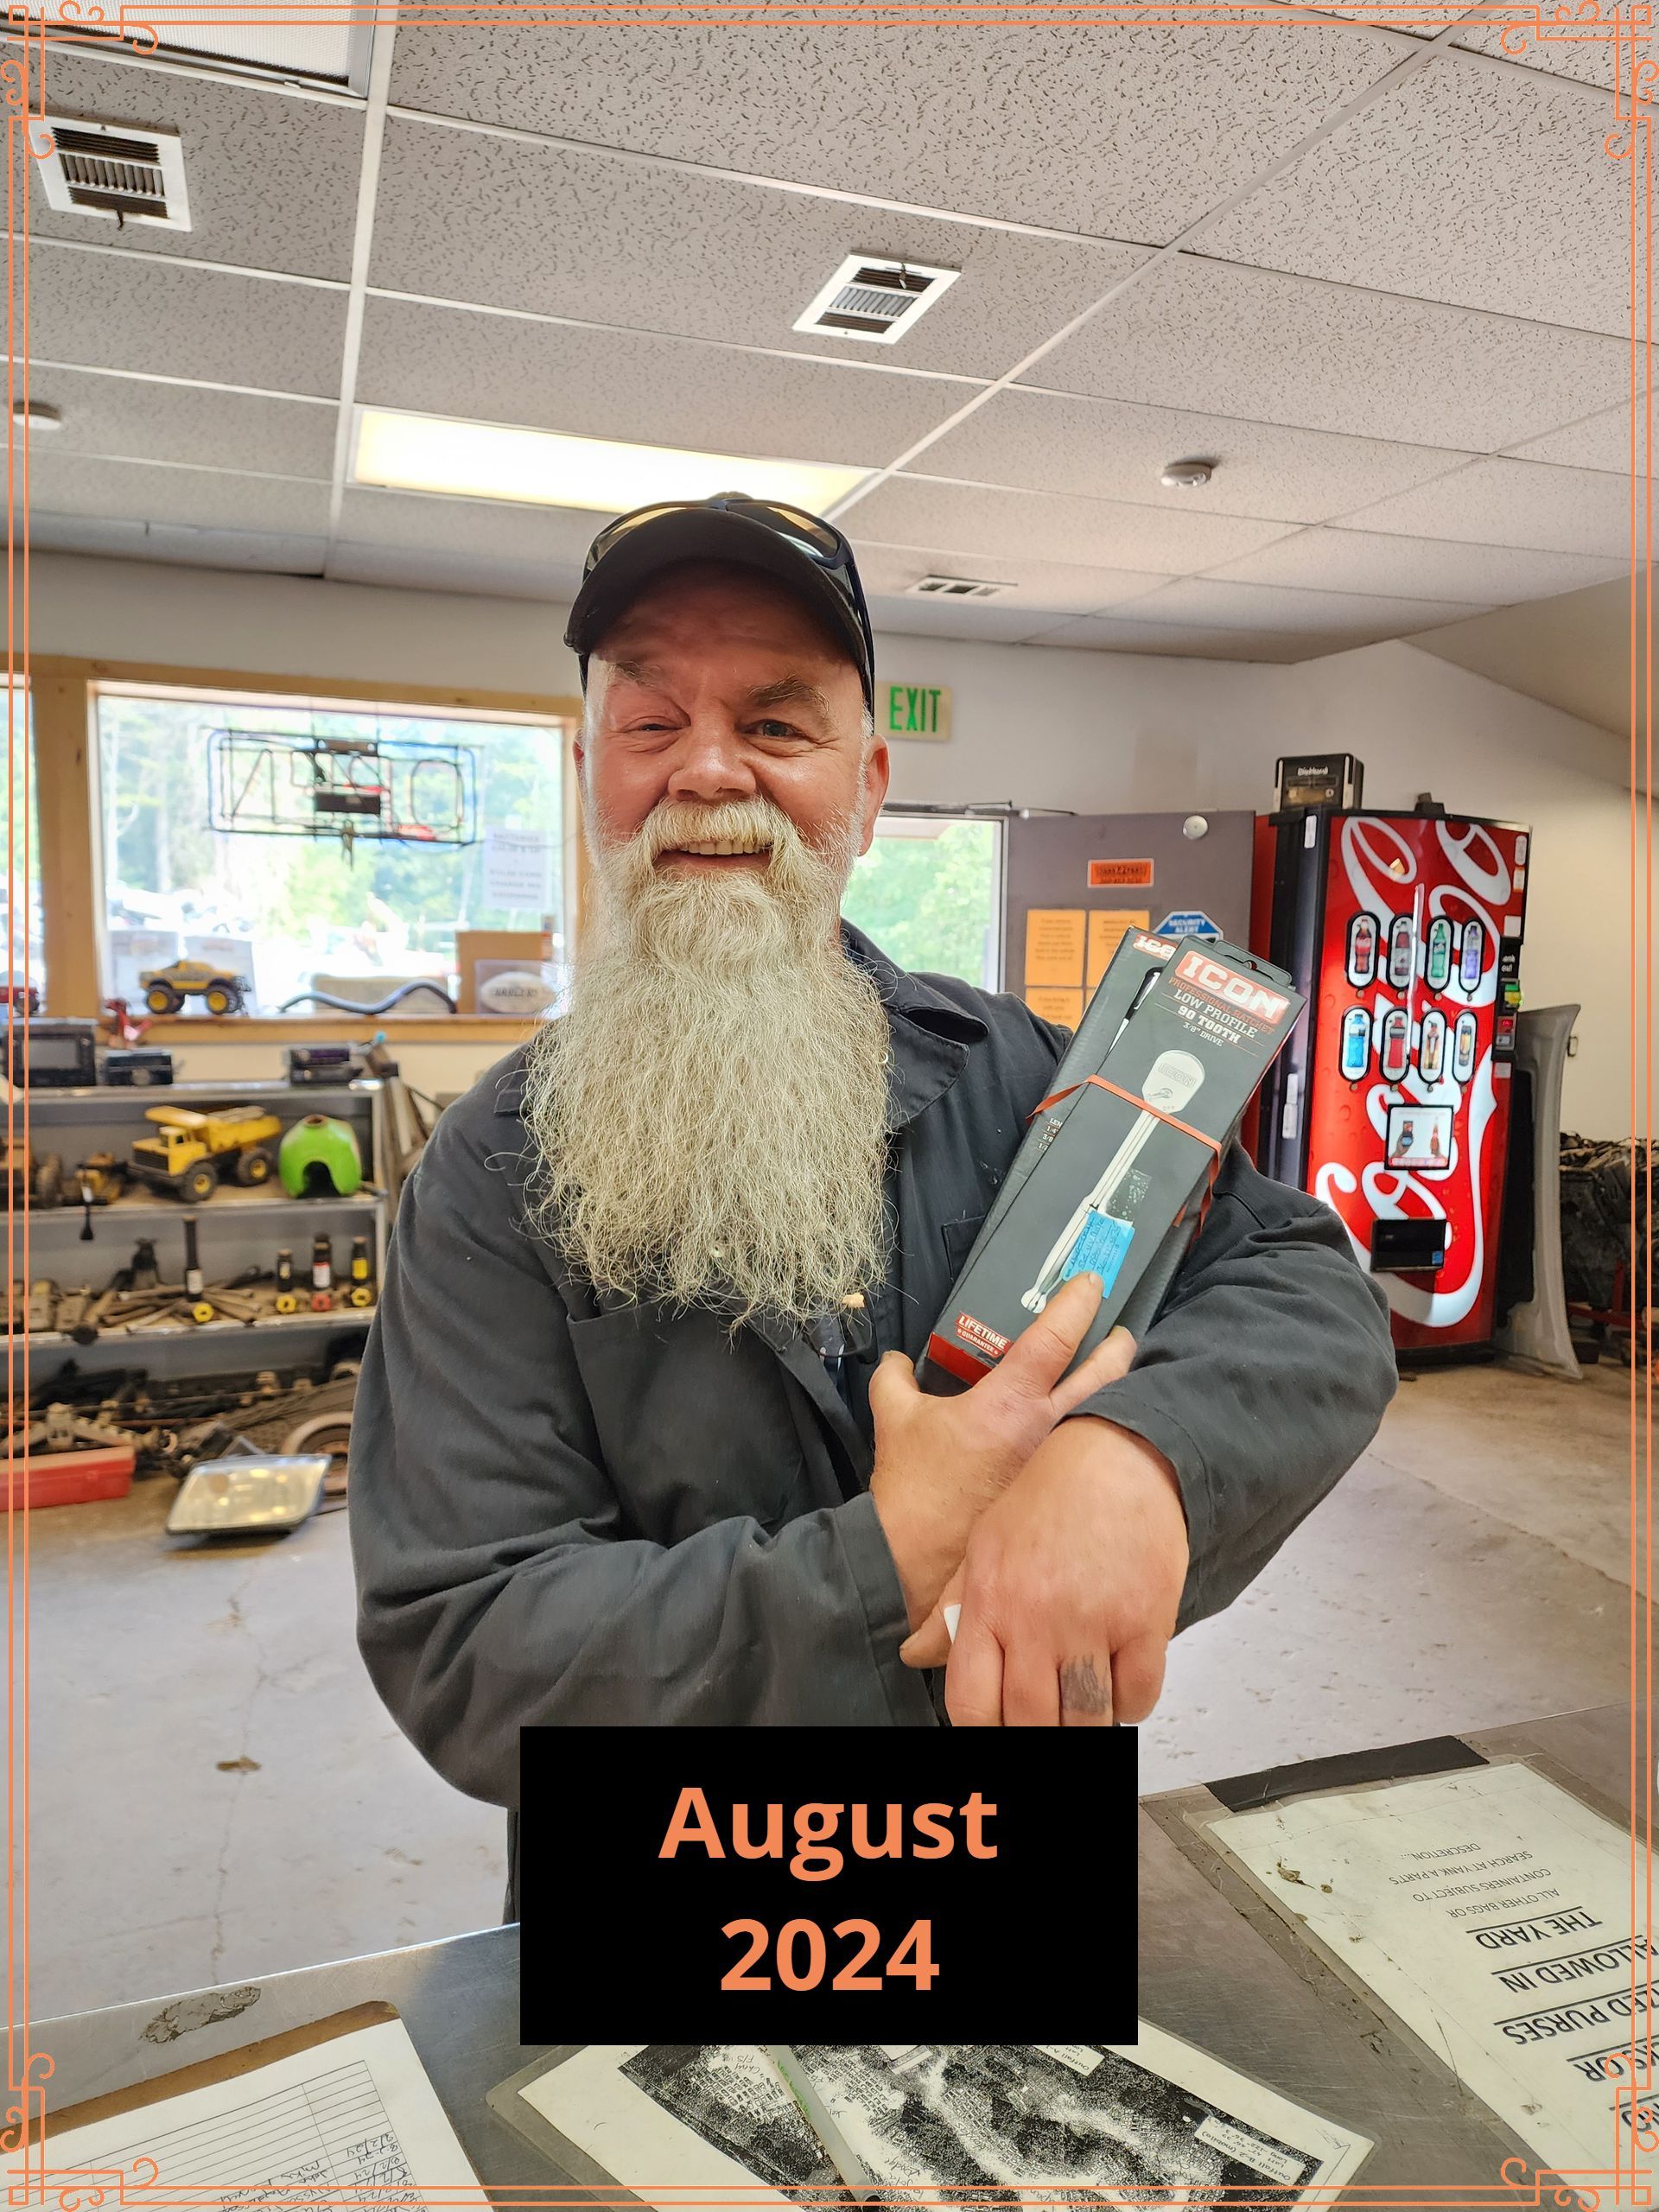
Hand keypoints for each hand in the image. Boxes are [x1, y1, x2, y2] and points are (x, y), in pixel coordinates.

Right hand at [869, 1274, 1135, 1630]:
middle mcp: (1047, 1431)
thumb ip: (897, 1378)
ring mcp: (1057, 1467)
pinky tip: (1091, 1437)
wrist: (914, 1563)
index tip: (1090, 1281)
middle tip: (1122, 1332)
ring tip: (1116, 1380)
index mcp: (1011, 1402)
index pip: (1056, 1338)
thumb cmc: (911, 1488)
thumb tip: (900, 1361)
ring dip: (1114, 1394)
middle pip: (1105, 1376)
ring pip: (1104, 1417)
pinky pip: (1085, 1456)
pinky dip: (1095, 1438)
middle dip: (1119, 1347)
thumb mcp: (895, 1418)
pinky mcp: (1055, 1497)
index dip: (1076, 1302)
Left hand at [899, 1414, 1187, 1725]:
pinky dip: (1129, 1704)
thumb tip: (913, 1656)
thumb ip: (951, 1610)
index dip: (984, 1733)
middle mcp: (1036, 1617)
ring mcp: (1092, 1622)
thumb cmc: (1049, 1498)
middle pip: (1032, 1723)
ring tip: (1083, 1707)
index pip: (972, 1705)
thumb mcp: (983, 1546)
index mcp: (989, 1601)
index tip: (1000, 1732)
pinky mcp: (1145, 1621)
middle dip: (1039, 1734)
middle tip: (1048, 1721)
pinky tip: (1118, 1683)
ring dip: (1086, 1724)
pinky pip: (1137, 1698)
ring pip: (1087, 1720)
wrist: (1118, 1454)